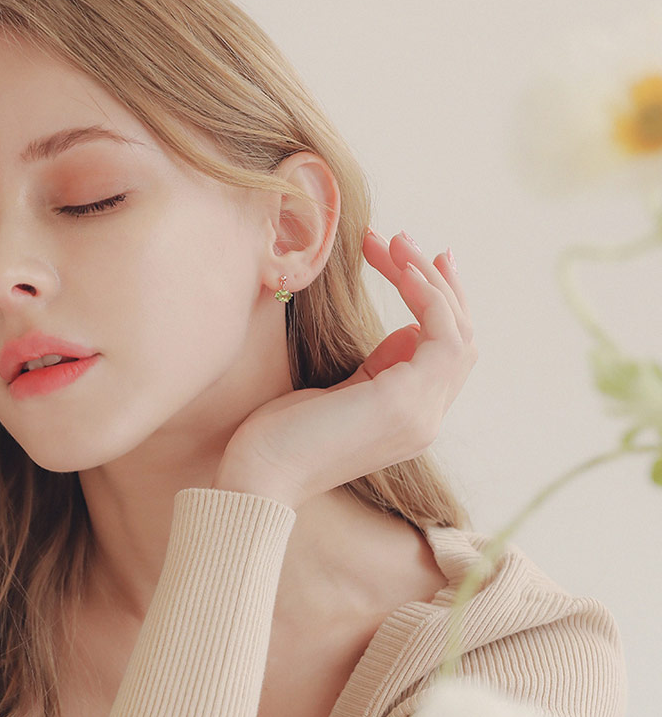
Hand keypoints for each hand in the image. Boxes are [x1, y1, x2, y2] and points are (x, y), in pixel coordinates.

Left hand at [214, 230, 476, 509]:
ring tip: (396, 242)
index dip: (437, 303)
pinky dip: (429, 297)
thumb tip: (405, 331)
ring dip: (430, 280)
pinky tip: (401, 268)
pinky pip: (442, 336)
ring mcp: (422, 414)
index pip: (445, 353)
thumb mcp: (337, 391)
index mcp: (411, 416)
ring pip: (458, 332)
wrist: (257, 477)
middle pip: (460, 338)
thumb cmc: (281, 435)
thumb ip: (377, 367)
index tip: (413, 260)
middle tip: (404, 239)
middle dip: (435, 282)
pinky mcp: (405, 402)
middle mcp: (427, 418)